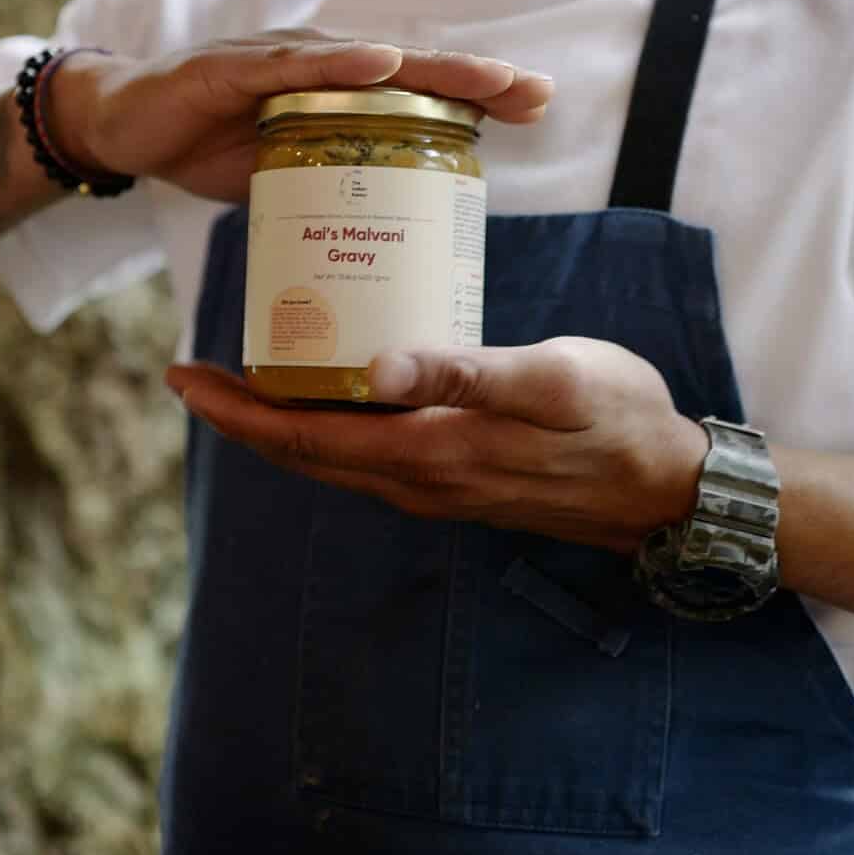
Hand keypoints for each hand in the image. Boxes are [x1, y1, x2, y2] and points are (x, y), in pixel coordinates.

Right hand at [52, 35, 552, 203]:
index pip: (418, 90)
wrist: (119, 125)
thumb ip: (330, 186)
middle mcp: (314, 66)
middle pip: (408, 69)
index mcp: (332, 93)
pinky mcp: (229, 69)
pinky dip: (338, 64)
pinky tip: (381, 64)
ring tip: (484, 77)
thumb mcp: (284, 173)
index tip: (536, 104)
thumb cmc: (204, 145)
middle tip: (533, 90)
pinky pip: (290, 65)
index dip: (476, 92)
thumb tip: (382, 238)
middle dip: (474, 77)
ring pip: (363, 60)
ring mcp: (274, 61)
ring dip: (428, 66)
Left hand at [167, 337, 707, 549]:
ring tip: (251, 370)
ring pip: (337, 457)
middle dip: (244, 415)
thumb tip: (374, 368)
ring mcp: (439, 487)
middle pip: (306, 453)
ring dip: (286, 421)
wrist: (670, 487)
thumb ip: (462, 373)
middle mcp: (420, 481)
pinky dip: (335, 424)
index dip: (236, 411)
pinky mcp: (461, 479)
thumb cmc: (616, 420)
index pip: (305, 439)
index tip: (183, 374)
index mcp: (428, 452)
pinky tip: (339, 387)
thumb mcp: (546, 381)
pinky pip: (372, 455)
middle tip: (195, 367)